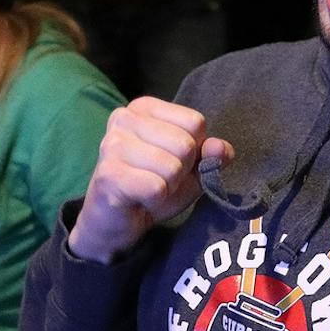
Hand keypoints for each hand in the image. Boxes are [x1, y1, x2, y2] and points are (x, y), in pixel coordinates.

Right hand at [71, 97, 232, 262]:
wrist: (116, 222)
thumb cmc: (152, 187)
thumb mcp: (191, 169)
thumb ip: (211, 155)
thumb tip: (221, 148)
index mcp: (144, 108)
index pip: (195, 122)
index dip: (194, 151)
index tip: (171, 162)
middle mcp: (124, 118)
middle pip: (186, 145)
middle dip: (180, 172)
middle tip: (158, 180)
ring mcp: (112, 145)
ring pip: (172, 168)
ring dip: (167, 188)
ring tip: (148, 189)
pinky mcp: (108, 174)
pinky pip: (156, 188)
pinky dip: (155, 201)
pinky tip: (139, 200)